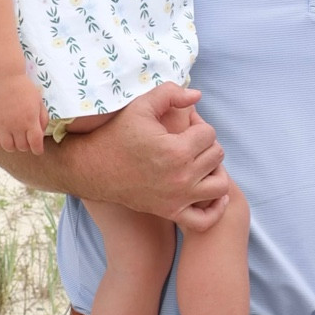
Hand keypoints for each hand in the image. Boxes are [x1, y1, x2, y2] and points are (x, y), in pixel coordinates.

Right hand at [0, 71, 48, 153]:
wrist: (3, 77)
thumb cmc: (24, 88)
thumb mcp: (39, 102)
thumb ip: (42, 119)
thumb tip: (40, 134)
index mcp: (30, 121)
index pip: (36, 144)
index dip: (38, 150)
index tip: (37, 149)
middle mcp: (16, 125)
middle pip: (22, 147)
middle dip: (26, 146)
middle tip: (25, 139)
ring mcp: (2, 124)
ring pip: (7, 147)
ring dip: (12, 146)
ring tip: (14, 139)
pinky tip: (2, 138)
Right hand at [78, 83, 228, 222]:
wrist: (93, 169)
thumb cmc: (117, 135)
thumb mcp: (140, 106)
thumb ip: (170, 93)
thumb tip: (197, 95)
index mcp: (176, 150)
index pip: (209, 133)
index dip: (198, 125)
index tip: (184, 125)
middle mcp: (181, 177)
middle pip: (217, 156)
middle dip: (206, 144)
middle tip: (189, 141)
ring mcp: (178, 198)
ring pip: (220, 186)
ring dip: (215, 172)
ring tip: (200, 163)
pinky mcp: (171, 212)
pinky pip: (205, 220)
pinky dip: (214, 209)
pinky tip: (210, 192)